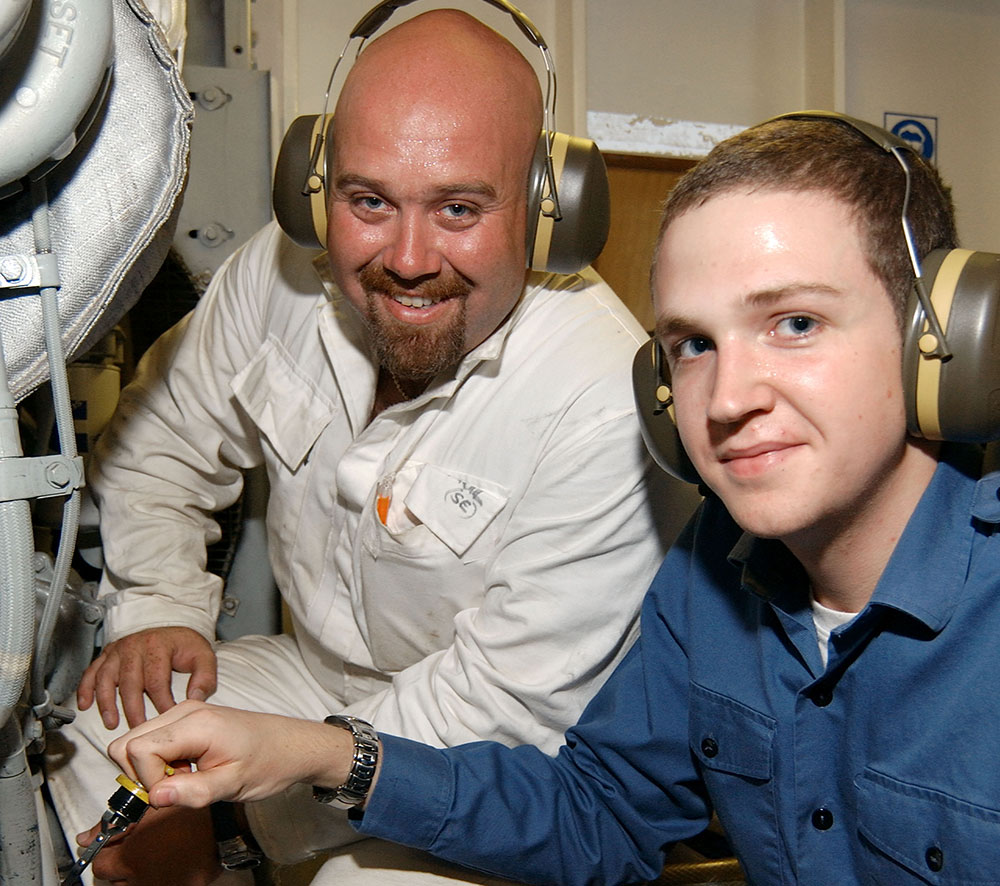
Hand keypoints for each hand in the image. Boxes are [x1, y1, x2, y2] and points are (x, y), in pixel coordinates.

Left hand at [76, 804, 220, 885]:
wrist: (223, 828)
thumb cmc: (190, 814)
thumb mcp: (147, 808)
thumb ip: (112, 823)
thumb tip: (86, 837)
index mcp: (127, 859)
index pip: (99, 863)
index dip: (108, 848)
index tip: (118, 841)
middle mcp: (138, 880)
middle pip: (113, 877)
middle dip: (120, 862)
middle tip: (137, 846)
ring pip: (130, 885)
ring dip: (135, 872)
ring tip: (154, 853)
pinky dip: (156, 877)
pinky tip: (167, 861)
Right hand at [77, 627, 216, 729]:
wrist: (172, 629)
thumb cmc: (186, 646)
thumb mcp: (204, 656)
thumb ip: (205, 678)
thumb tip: (195, 699)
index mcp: (159, 646)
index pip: (157, 680)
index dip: (161, 703)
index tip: (167, 720)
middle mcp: (135, 646)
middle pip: (130, 682)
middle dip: (133, 709)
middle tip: (139, 730)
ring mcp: (118, 650)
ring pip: (106, 678)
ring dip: (106, 703)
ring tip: (112, 723)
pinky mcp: (107, 654)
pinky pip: (91, 671)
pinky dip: (85, 688)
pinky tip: (85, 706)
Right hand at [108, 700, 357, 808]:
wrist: (290, 745)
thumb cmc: (268, 762)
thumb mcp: (234, 785)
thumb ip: (193, 792)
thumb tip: (154, 798)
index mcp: (196, 723)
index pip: (137, 750)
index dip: (147, 780)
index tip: (175, 793)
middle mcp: (185, 710)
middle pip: (126, 742)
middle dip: (140, 774)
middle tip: (177, 786)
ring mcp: (184, 711)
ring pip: (135, 741)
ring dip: (150, 768)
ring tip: (186, 776)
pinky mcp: (186, 718)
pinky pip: (152, 739)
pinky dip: (159, 760)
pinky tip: (188, 768)